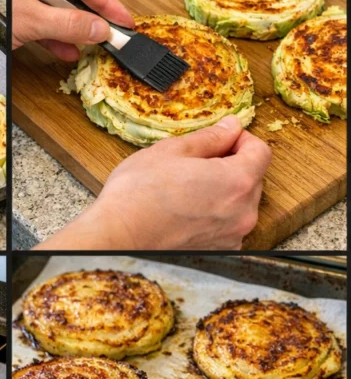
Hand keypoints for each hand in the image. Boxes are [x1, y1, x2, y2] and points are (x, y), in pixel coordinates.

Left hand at [12, 0, 133, 59]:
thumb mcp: (27, 20)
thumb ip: (66, 24)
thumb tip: (98, 28)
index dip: (105, 1)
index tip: (122, 19)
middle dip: (93, 10)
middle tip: (112, 27)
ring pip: (57, 6)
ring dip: (75, 26)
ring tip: (93, 39)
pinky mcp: (12, 10)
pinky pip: (40, 19)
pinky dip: (55, 35)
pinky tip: (67, 49)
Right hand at [37, 115, 271, 249]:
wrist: (118, 237)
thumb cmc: (138, 194)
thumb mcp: (172, 151)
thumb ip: (210, 138)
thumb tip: (231, 127)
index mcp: (236, 181)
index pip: (261, 152)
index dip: (243, 139)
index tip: (223, 137)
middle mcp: (243, 212)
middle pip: (253, 177)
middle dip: (232, 164)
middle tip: (198, 161)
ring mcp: (233, 236)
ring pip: (240, 202)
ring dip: (224, 190)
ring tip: (188, 187)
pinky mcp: (221, 251)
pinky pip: (229, 224)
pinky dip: (216, 214)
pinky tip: (187, 209)